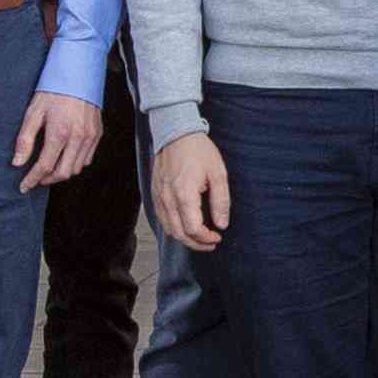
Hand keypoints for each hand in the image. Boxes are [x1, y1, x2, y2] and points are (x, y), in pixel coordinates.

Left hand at [13, 90, 102, 193]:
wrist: (79, 73)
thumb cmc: (53, 91)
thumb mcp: (33, 112)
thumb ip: (25, 140)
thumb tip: (17, 163)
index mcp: (59, 132)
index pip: (45, 166)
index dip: (32, 179)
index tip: (23, 187)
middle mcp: (78, 137)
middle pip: (63, 173)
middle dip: (47, 180)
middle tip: (35, 178)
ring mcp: (90, 136)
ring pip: (76, 168)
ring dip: (61, 172)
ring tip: (49, 168)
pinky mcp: (98, 133)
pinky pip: (87, 158)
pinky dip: (75, 163)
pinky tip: (64, 157)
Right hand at [150, 135, 229, 253]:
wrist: (176, 133)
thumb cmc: (198, 151)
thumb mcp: (218, 173)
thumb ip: (221, 201)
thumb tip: (222, 224)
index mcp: (184, 194)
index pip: (193, 229)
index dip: (206, 238)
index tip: (217, 237)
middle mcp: (168, 199)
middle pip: (179, 234)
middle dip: (196, 243)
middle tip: (211, 243)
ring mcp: (158, 197)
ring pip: (168, 229)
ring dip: (184, 238)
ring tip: (201, 237)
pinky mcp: (155, 194)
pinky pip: (162, 218)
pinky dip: (174, 228)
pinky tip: (186, 225)